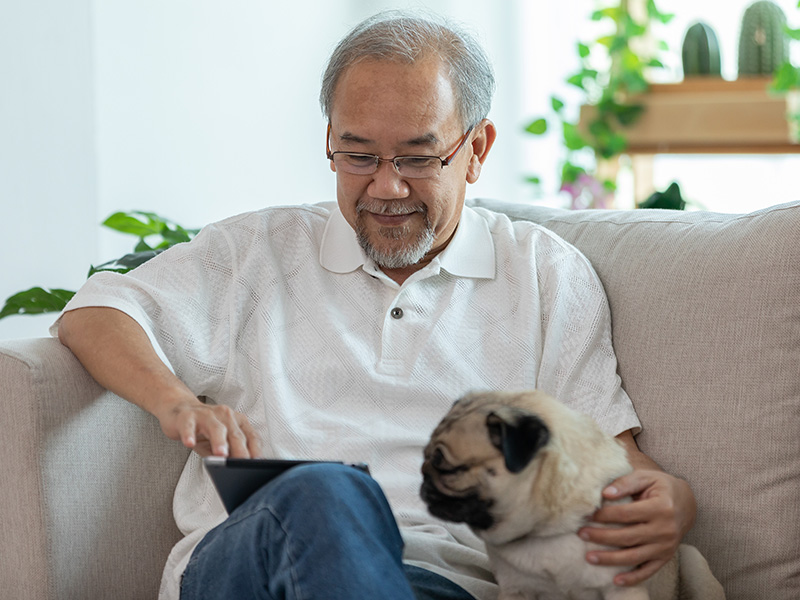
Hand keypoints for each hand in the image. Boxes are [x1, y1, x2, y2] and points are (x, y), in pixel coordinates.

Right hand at [155, 396, 261, 458]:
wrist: (179, 410)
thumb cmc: (203, 429)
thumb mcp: (218, 442)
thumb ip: (228, 453)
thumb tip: (236, 470)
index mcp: (237, 421)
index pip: (251, 436)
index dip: (255, 450)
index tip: (258, 463)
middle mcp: (225, 415)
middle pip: (235, 434)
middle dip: (240, 450)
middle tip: (243, 463)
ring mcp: (206, 415)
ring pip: (216, 428)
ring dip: (219, 441)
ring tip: (221, 454)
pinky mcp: (187, 417)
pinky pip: (189, 426)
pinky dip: (190, 434)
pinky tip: (190, 443)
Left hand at [577, 469, 695, 585]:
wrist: (686, 503)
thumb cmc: (660, 487)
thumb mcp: (646, 477)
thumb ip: (625, 483)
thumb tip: (605, 493)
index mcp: (661, 507)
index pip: (626, 514)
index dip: (605, 515)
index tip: (588, 515)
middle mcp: (665, 529)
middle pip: (627, 537)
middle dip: (602, 537)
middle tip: (581, 534)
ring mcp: (666, 546)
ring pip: (634, 557)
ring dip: (610, 559)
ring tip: (589, 557)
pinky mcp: (665, 557)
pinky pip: (648, 571)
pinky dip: (633, 578)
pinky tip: (616, 580)